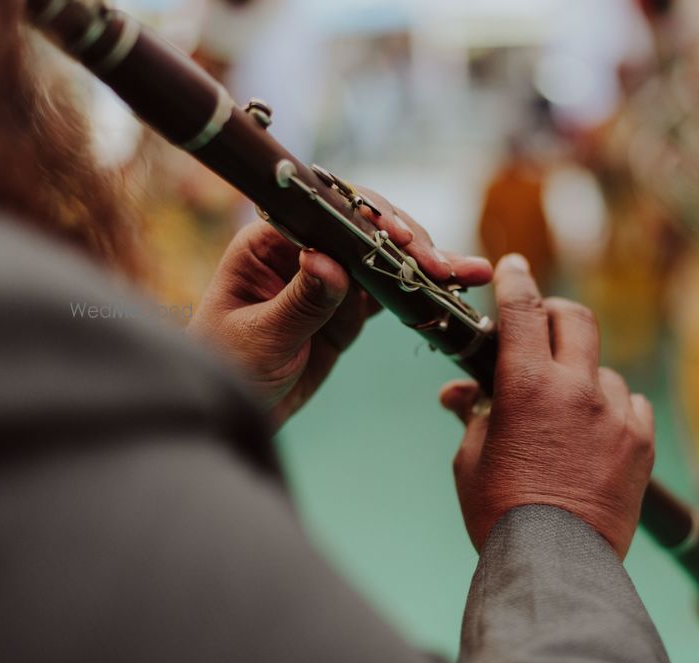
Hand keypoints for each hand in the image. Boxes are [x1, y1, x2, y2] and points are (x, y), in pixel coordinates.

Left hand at [190, 186, 492, 425]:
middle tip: (441, 267)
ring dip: (428, 264)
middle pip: (365, 229)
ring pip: (386, 259)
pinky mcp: (349, 308)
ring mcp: (330, 278)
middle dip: (408, 244)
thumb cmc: (227, 369)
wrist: (235, 414)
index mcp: (268, 243)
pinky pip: (391, 293)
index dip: (366, 217)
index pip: (324, 212)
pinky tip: (455, 289)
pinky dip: (423, 292)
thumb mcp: (261, 339)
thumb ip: (299, 301)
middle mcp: (302, 250)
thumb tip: (327, 259)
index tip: (398, 238)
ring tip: (470, 273)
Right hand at [440, 254, 654, 558]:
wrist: (555, 564)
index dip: (516, 279)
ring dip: (583, 375)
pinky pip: (632, 404)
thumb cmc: (500, 511)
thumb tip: (460, 392)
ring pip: (605, 368)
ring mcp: (616, 414)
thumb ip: (473, 414)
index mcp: (528, 385)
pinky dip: (613, 408)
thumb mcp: (471, 458)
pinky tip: (597, 431)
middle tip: (542, 325)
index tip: (513, 266)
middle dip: (555, 313)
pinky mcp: (641, 442)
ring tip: (565, 408)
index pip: (523, 309)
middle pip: (576, 319)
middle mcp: (578, 388)